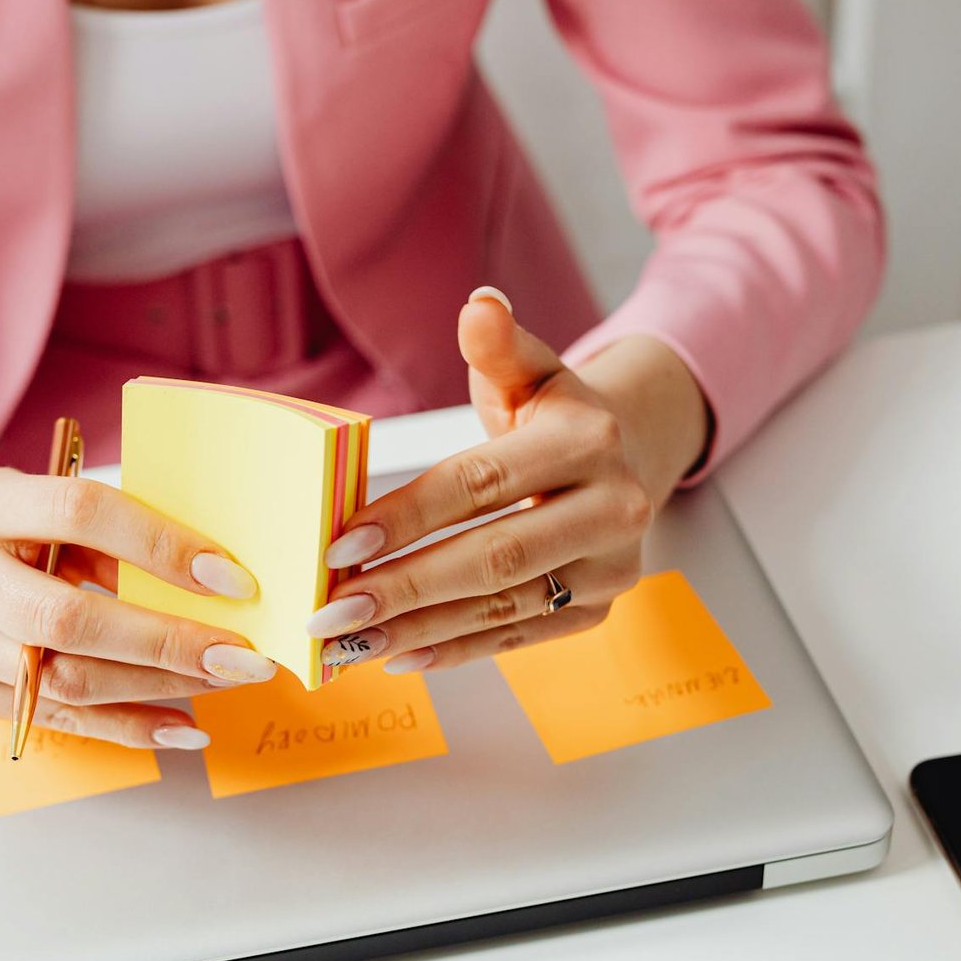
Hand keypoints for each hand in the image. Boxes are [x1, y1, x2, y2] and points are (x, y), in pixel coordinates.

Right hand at [0, 468, 276, 747]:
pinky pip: (57, 719)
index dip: (160, 546)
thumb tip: (210, 573)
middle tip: (242, 654)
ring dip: (159, 686)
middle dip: (167, 641)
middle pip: (68, 620)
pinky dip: (128, 726)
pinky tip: (183, 725)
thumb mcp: (36, 500)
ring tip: (225, 680)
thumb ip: (107, 529)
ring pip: (66, 680)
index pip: (79, 516)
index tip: (230, 576)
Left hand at [307, 286, 707, 671]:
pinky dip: (456, 650)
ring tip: (350, 642)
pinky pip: (519, 635)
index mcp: (586, 441)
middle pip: (493, 556)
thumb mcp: (530, 370)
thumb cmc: (555, 414)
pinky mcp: (600, 608)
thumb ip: (498, 346)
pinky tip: (400, 655)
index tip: (340, 542)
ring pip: (501, 605)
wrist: (630, 455)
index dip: (408, 514)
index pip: (480, 484)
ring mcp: (611, 566)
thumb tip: (479, 305)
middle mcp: (611, 507)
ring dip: (419, 628)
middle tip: (331, 611)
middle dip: (404, 587)